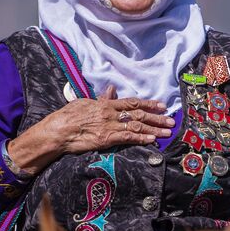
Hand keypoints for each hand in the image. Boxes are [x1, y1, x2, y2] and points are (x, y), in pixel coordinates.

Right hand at [7, 93, 174, 174]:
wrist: (58, 130)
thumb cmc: (68, 116)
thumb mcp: (85, 102)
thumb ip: (101, 98)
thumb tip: (112, 90)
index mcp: (106, 104)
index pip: (132, 102)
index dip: (148, 103)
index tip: (161, 105)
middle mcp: (111, 113)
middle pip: (139, 114)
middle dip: (157, 117)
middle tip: (171, 120)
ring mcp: (109, 126)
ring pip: (137, 126)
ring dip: (154, 129)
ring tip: (167, 132)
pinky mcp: (106, 139)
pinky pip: (128, 137)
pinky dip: (141, 138)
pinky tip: (152, 140)